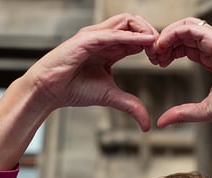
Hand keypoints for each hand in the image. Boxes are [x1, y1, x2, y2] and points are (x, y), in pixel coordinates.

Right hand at [26, 13, 157, 130]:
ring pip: (125, 21)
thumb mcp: (110, 96)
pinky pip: (112, 33)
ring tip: (155, 46)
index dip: (152, 45)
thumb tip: (146, 124)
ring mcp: (95, 36)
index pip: (137, 36)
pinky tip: (144, 43)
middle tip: (162, 52)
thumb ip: (130, 105)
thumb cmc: (74, 89)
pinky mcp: (86, 40)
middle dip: (152, 33)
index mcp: (110, 47)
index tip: (162, 60)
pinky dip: (130, 36)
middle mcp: (104, 37)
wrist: (49, 91)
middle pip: (134, 22)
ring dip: (144, 31)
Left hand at [147, 18, 211, 126]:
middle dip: (164, 43)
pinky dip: (172, 33)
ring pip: (183, 27)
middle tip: (152, 57)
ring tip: (156, 51)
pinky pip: (188, 28)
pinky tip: (162, 46)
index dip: (169, 52)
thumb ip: (182, 113)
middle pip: (182, 35)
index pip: (185, 46)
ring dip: (166, 36)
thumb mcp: (203, 110)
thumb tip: (162, 122)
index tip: (158, 63)